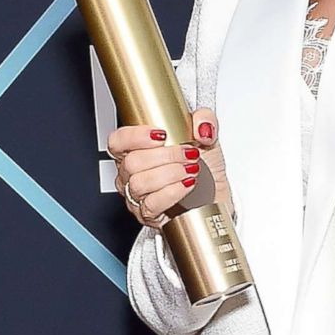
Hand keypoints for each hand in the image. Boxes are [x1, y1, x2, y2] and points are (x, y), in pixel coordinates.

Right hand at [107, 107, 233, 229]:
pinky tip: (187, 184)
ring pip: (140, 184)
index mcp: (138, 149)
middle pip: (131, 162)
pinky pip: (151, 204)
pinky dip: (172, 192)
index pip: (118, 141)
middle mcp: (132, 173)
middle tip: (188, 154)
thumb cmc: (206, 168)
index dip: (135, 136)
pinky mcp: (149, 215)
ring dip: (171, 174)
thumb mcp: (206, 135)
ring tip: (191, 170)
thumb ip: (205, 120)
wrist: (216, 196)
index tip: (161, 135)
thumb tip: (201, 128)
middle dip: (166, 156)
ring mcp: (138, 195)